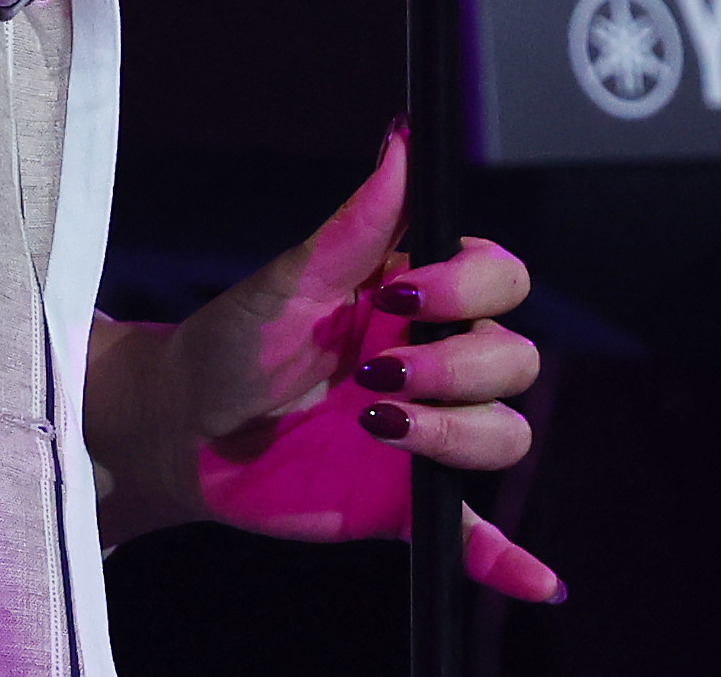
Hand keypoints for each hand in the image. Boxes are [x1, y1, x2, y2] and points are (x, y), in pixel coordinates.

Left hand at [91, 128, 559, 601]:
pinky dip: (510, 558)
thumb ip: (353, 225)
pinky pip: (477, 535)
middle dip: (457, 366)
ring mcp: (431, 435)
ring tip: (382, 429)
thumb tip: (402, 139)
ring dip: (460, 435)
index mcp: (419, 299)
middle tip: (378, 373)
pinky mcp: (410, 504)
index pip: (500, 282)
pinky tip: (535, 581)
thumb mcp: (286, 284)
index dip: (470, 288)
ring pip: (507, 433)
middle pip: (516, 359)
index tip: (405, 291)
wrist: (184, 429)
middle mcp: (437, 362)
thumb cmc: (231, 341)